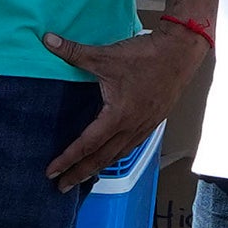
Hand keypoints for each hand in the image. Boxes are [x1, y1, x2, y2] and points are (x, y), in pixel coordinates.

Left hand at [41, 19, 211, 194]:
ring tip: (83, 176)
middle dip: (80, 174)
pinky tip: (110, 155)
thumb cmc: (144, 55)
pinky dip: (116, 155)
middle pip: (101, 158)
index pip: (87, 144)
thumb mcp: (104, 55)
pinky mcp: (153, 122)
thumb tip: (47, 40)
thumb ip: (73, 51)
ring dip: (98, 168)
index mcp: (118, 116)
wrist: (180, 52)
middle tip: (62, 187)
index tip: (51, 172)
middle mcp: (131, 127)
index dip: (67, 159)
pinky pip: (131, 146)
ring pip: (117, 155)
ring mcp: (144, 127)